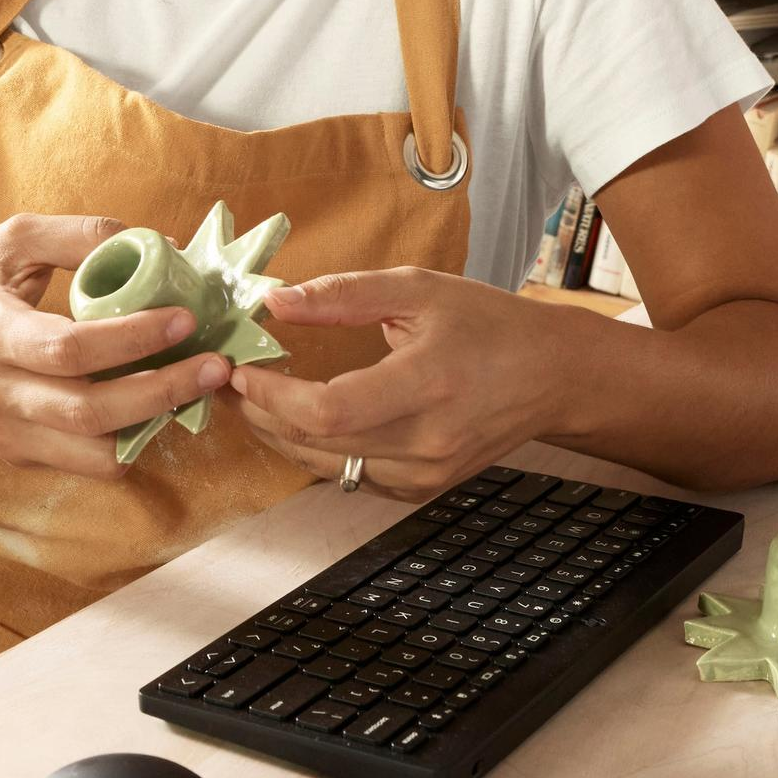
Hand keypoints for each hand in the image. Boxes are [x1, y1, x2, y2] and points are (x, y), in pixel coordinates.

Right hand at [0, 214, 235, 479]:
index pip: (68, 349)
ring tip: (196, 389)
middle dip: (162, 392)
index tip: (183, 319)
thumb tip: (152, 242)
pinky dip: (129, 441)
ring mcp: (6, 434)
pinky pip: (84, 463)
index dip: (131, 338)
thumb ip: (76, 235)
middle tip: (217, 367)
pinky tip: (158, 405)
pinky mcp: (17, 456)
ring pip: (92, 454)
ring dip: (153, 425)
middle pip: (89, 413)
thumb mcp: (9, 241)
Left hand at [229, 269, 565, 498]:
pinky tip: (298, 421)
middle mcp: (427, 440)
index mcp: (427, 383)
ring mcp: (426, 473)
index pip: (329, 409)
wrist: (552, 376)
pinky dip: (316, 451)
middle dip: (258, 413)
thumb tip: (275, 301)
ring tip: (250, 400)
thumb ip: (344, 294)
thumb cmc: (490, 324)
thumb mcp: (420, 289)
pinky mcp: (422, 488)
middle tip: (225, 381)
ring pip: (327, 466)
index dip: (271, 396)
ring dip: (279, 435)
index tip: (238, 370)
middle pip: (317, 443)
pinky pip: (350, 475)